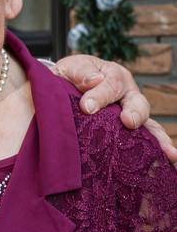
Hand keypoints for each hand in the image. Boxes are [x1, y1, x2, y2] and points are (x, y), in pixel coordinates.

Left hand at [53, 54, 176, 164]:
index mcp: (114, 76)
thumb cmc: (71, 76)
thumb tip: (95, 80)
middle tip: (128, 122)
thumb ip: (81, 72)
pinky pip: (146, 142)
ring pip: (148, 125)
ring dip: (157, 138)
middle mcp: (128, 95)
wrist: (65, 86)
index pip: (111, 85)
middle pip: (138, 104)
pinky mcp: (129, 133)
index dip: (100, 96)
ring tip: (168, 153)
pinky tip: (166, 163)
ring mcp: (131, 114)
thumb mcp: (72, 68)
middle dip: (135, 114)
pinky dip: (156, 152)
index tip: (87, 107)